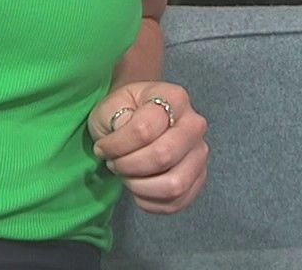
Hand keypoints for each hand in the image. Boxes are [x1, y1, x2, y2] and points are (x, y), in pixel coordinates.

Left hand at [86, 80, 209, 214]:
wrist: (140, 119)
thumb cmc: (124, 112)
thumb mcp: (111, 106)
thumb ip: (114, 116)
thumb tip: (123, 131)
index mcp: (174, 98)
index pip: (144, 130)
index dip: (116, 145)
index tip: (102, 148)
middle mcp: (194, 125)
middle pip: (163, 157)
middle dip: (129, 167)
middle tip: (114, 164)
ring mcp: (199, 154)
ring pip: (174, 184)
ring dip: (141, 187)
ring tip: (127, 176)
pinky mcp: (199, 179)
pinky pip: (177, 202)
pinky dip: (151, 202)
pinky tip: (138, 189)